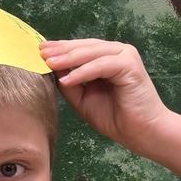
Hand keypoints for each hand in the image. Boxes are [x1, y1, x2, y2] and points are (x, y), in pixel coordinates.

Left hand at [40, 40, 168, 153]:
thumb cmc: (115, 118)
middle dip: (61, 50)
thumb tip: (52, 69)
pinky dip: (83, 72)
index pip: (80, 48)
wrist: (140, 133)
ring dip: (69, 58)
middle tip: (40, 53)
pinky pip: (101, 65)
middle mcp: (117, 53)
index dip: (60, 49)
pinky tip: (67, 80)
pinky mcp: (130, 65)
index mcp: (106, 58)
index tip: (39, 52)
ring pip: (92, 53)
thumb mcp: (83, 99)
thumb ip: (70, 84)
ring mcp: (125, 56)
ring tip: (50, 64)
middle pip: (84, 47)